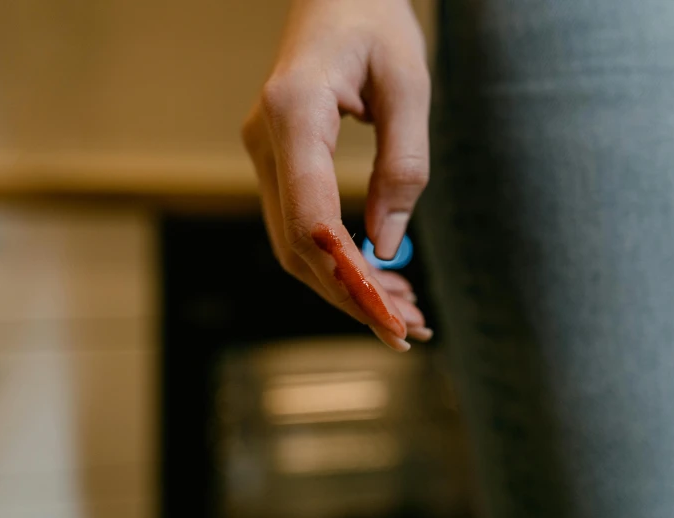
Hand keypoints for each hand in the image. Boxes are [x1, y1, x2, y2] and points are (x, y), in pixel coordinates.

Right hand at [242, 0, 431, 350]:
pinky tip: (377, 278)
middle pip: (296, 245)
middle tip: (406, 332)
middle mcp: (266, 139)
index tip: (390, 316)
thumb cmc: (376, 25)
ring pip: (295, 245)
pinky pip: (301, 225)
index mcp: (293, 111)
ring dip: (344, 287)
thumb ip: (401, 166)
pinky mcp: (278, 162)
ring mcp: (265, 153)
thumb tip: (386, 245)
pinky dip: (336, 262)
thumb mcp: (408, 86)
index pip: (309, 215)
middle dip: (350, 297)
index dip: (347, 275)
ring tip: (402, 314)